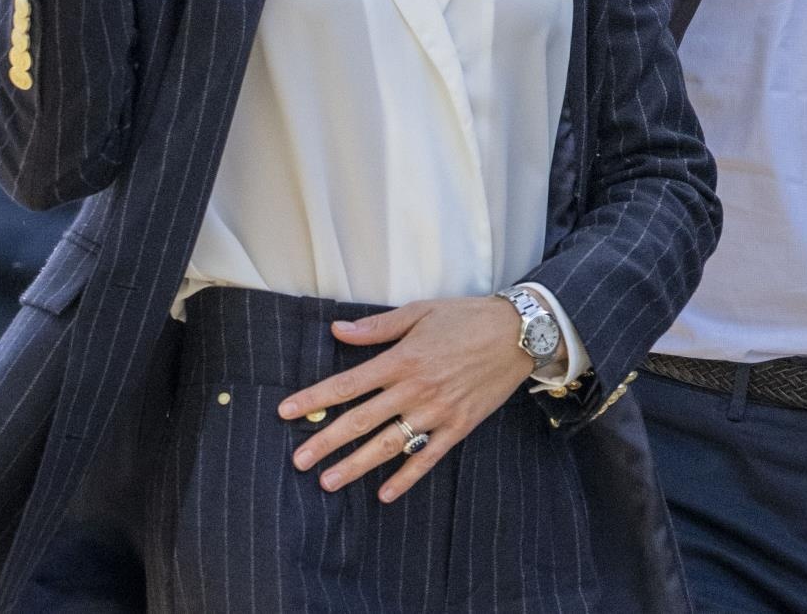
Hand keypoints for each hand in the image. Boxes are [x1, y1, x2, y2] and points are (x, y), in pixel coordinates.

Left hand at [278, 296, 532, 502]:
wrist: (519, 333)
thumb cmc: (467, 317)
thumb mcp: (420, 312)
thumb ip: (377, 327)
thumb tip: (337, 329)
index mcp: (402, 359)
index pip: (348, 383)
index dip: (314, 398)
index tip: (286, 411)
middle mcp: (414, 389)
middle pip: (361, 420)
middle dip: (326, 441)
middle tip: (299, 461)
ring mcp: (437, 411)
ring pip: (389, 444)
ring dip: (356, 465)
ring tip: (329, 482)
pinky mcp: (458, 426)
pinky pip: (428, 456)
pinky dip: (406, 476)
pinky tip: (385, 493)